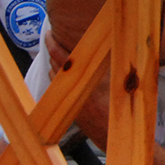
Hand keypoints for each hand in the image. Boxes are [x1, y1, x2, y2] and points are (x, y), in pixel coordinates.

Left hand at [48, 29, 111, 144]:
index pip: (59, 55)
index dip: (51, 43)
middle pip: (54, 64)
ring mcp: (65, 98)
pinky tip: (70, 75)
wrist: (110, 131)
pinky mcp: (66, 107)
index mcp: (78, 76)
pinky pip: (58, 87)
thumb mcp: (116, 77)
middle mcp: (68, 86)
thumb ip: (108, 61)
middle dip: (53, 52)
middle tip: (56, 39)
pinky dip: (61, 77)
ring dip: (56, 65)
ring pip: (54, 76)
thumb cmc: (116, 103)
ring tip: (63, 55)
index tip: (48, 33)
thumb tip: (109, 42)